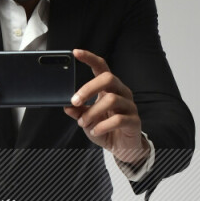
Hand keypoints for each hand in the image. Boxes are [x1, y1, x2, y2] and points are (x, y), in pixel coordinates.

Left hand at [65, 48, 150, 167]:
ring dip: (92, 112)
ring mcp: (129, 106)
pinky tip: (95, 131)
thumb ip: (77, 112)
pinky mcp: (134, 121)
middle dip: (88, 88)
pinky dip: (102, 126)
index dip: (89, 58)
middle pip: (108, 78)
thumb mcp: (87, 120)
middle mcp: (121, 92)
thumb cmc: (105, 129)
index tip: (75, 53)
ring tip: (83, 123)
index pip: (101, 67)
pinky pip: (118, 119)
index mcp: (109, 88)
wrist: (122, 147)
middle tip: (75, 101)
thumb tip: (66, 106)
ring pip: (111, 99)